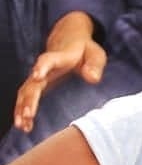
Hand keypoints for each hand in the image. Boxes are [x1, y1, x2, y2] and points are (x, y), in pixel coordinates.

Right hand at [13, 12, 106, 132]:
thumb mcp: (95, 54)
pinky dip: (24, 110)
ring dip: (22, 108)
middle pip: (33, 83)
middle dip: (29, 99)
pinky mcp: (38, 83)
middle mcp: (44, 68)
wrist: (68, 38)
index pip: (48, 60)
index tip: (37, 76)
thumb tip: (92, 78)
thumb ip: (94, 65)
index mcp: (59, 57)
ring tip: (22, 126)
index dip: (42, 67)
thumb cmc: (85, 49)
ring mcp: (39, 76)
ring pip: (26, 92)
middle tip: (28, 115)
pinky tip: (25, 126)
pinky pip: (27, 97)